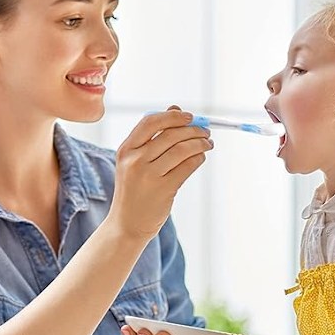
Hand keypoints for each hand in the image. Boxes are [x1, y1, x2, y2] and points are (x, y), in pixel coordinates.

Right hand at [109, 107, 212, 240]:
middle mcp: (135, 160)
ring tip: (208, 143)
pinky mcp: (164, 189)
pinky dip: (198, 158)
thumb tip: (176, 110)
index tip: (190, 117)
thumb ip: (152, 137)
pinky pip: (188, 166)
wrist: (126, 224)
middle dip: (193, 130)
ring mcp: (149, 175)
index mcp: (126, 149)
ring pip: (182, 149)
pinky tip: (201, 158)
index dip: (173, 117)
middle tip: (205, 131)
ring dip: (200, 143)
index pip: (151, 122)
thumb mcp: (134, 162)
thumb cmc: (134, 190)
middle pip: (171, 134)